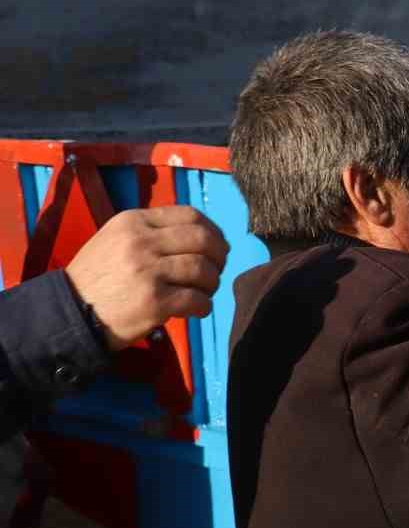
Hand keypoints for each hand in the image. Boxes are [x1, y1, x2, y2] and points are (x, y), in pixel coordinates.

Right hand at [64, 207, 229, 351]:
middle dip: (219, 256)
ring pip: (204, 270)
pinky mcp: (154, 301)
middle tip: (216, 271)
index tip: (217, 246)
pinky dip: (204, 306)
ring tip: (203, 292)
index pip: (190, 215)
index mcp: (134, 221)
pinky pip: (197, 300)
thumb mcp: (116, 239)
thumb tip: (202, 234)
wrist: (70, 312)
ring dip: (212, 284)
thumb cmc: (97, 277)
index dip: (213, 231)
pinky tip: (197, 310)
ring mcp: (148, 271)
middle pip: (203, 240)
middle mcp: (141, 242)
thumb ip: (152, 231)